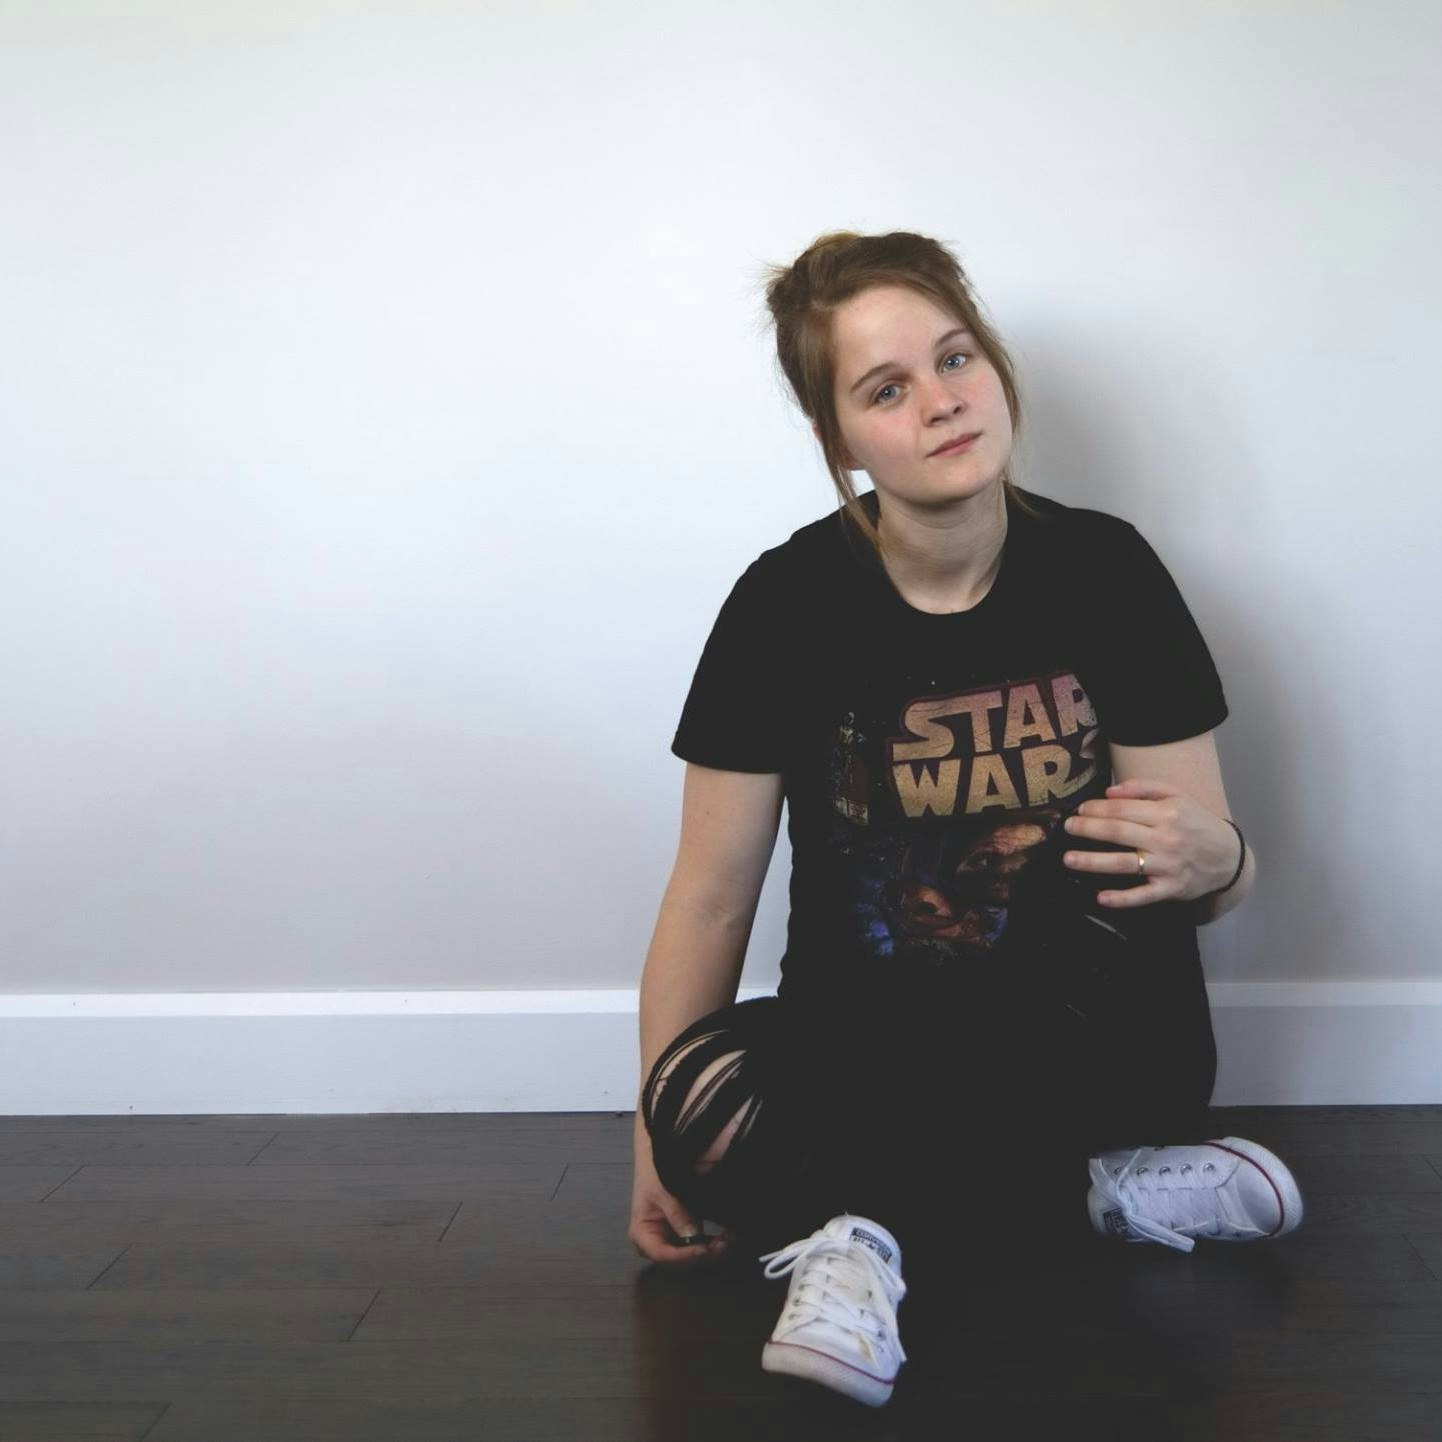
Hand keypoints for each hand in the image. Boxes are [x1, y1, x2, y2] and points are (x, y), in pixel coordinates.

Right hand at [629, 1144, 732, 1267]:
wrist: (659, 1155)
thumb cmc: (654, 1172)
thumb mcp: (664, 1193)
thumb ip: (678, 1216)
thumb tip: (694, 1237)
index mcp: (642, 1234)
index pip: (662, 1254)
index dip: (683, 1256)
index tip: (703, 1249)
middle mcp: (656, 1242)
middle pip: (678, 1260)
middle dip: (701, 1255)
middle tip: (723, 1244)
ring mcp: (671, 1238)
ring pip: (691, 1255)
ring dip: (711, 1251)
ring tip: (729, 1239)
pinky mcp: (685, 1232)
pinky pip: (699, 1244)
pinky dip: (712, 1242)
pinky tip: (726, 1236)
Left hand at [1061, 778, 1240, 907]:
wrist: (1229, 856)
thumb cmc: (1196, 822)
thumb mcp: (1177, 796)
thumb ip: (1143, 788)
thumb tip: (1109, 791)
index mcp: (1167, 813)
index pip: (1123, 810)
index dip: (1097, 809)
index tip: (1080, 810)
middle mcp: (1166, 839)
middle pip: (1118, 833)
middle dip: (1087, 830)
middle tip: (1067, 828)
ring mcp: (1167, 866)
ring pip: (1124, 864)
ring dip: (1093, 862)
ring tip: (1068, 859)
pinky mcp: (1170, 889)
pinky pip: (1143, 896)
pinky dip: (1122, 898)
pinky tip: (1101, 897)